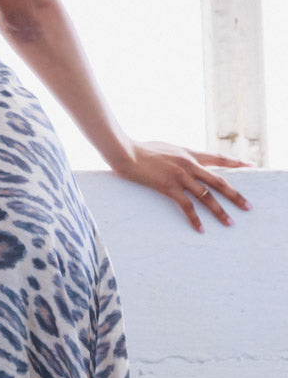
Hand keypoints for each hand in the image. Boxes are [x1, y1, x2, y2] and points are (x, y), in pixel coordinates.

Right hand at [109, 139, 253, 232]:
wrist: (125, 151)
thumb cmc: (141, 149)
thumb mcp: (167, 148)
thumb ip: (179, 156)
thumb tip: (186, 162)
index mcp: (189, 153)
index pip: (218, 157)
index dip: (235, 161)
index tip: (251, 165)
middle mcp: (189, 164)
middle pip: (218, 181)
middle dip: (235, 195)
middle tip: (248, 207)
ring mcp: (180, 175)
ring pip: (206, 196)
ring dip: (219, 211)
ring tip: (229, 223)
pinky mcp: (168, 186)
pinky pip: (186, 206)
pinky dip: (194, 219)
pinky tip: (201, 229)